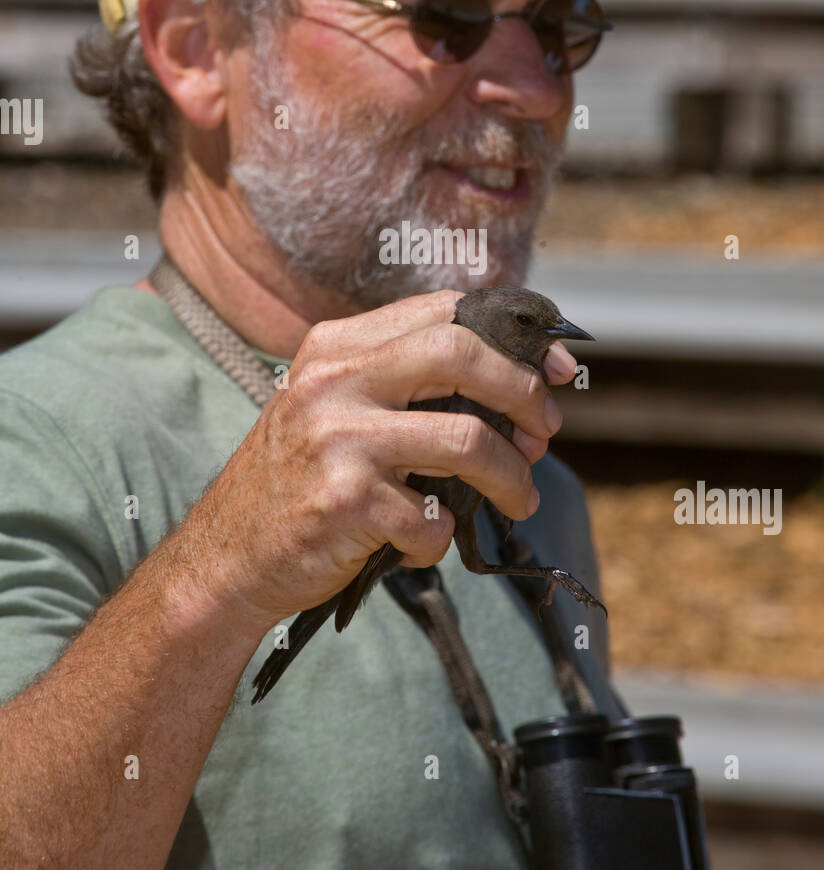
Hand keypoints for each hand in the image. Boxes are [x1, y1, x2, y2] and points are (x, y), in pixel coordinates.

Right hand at [182, 289, 576, 628]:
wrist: (226, 557)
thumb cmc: (299, 481)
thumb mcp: (334, 406)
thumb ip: (404, 382)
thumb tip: (518, 383)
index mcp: (336, 346)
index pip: (443, 312)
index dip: (511, 339)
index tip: (551, 371)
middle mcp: (335, 381)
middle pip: (461, 355)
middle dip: (524, 392)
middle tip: (545, 432)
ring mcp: (338, 440)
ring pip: (467, 441)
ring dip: (511, 477)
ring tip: (519, 499)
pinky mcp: (345, 503)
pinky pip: (433, 519)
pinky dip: (441, 538)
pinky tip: (421, 543)